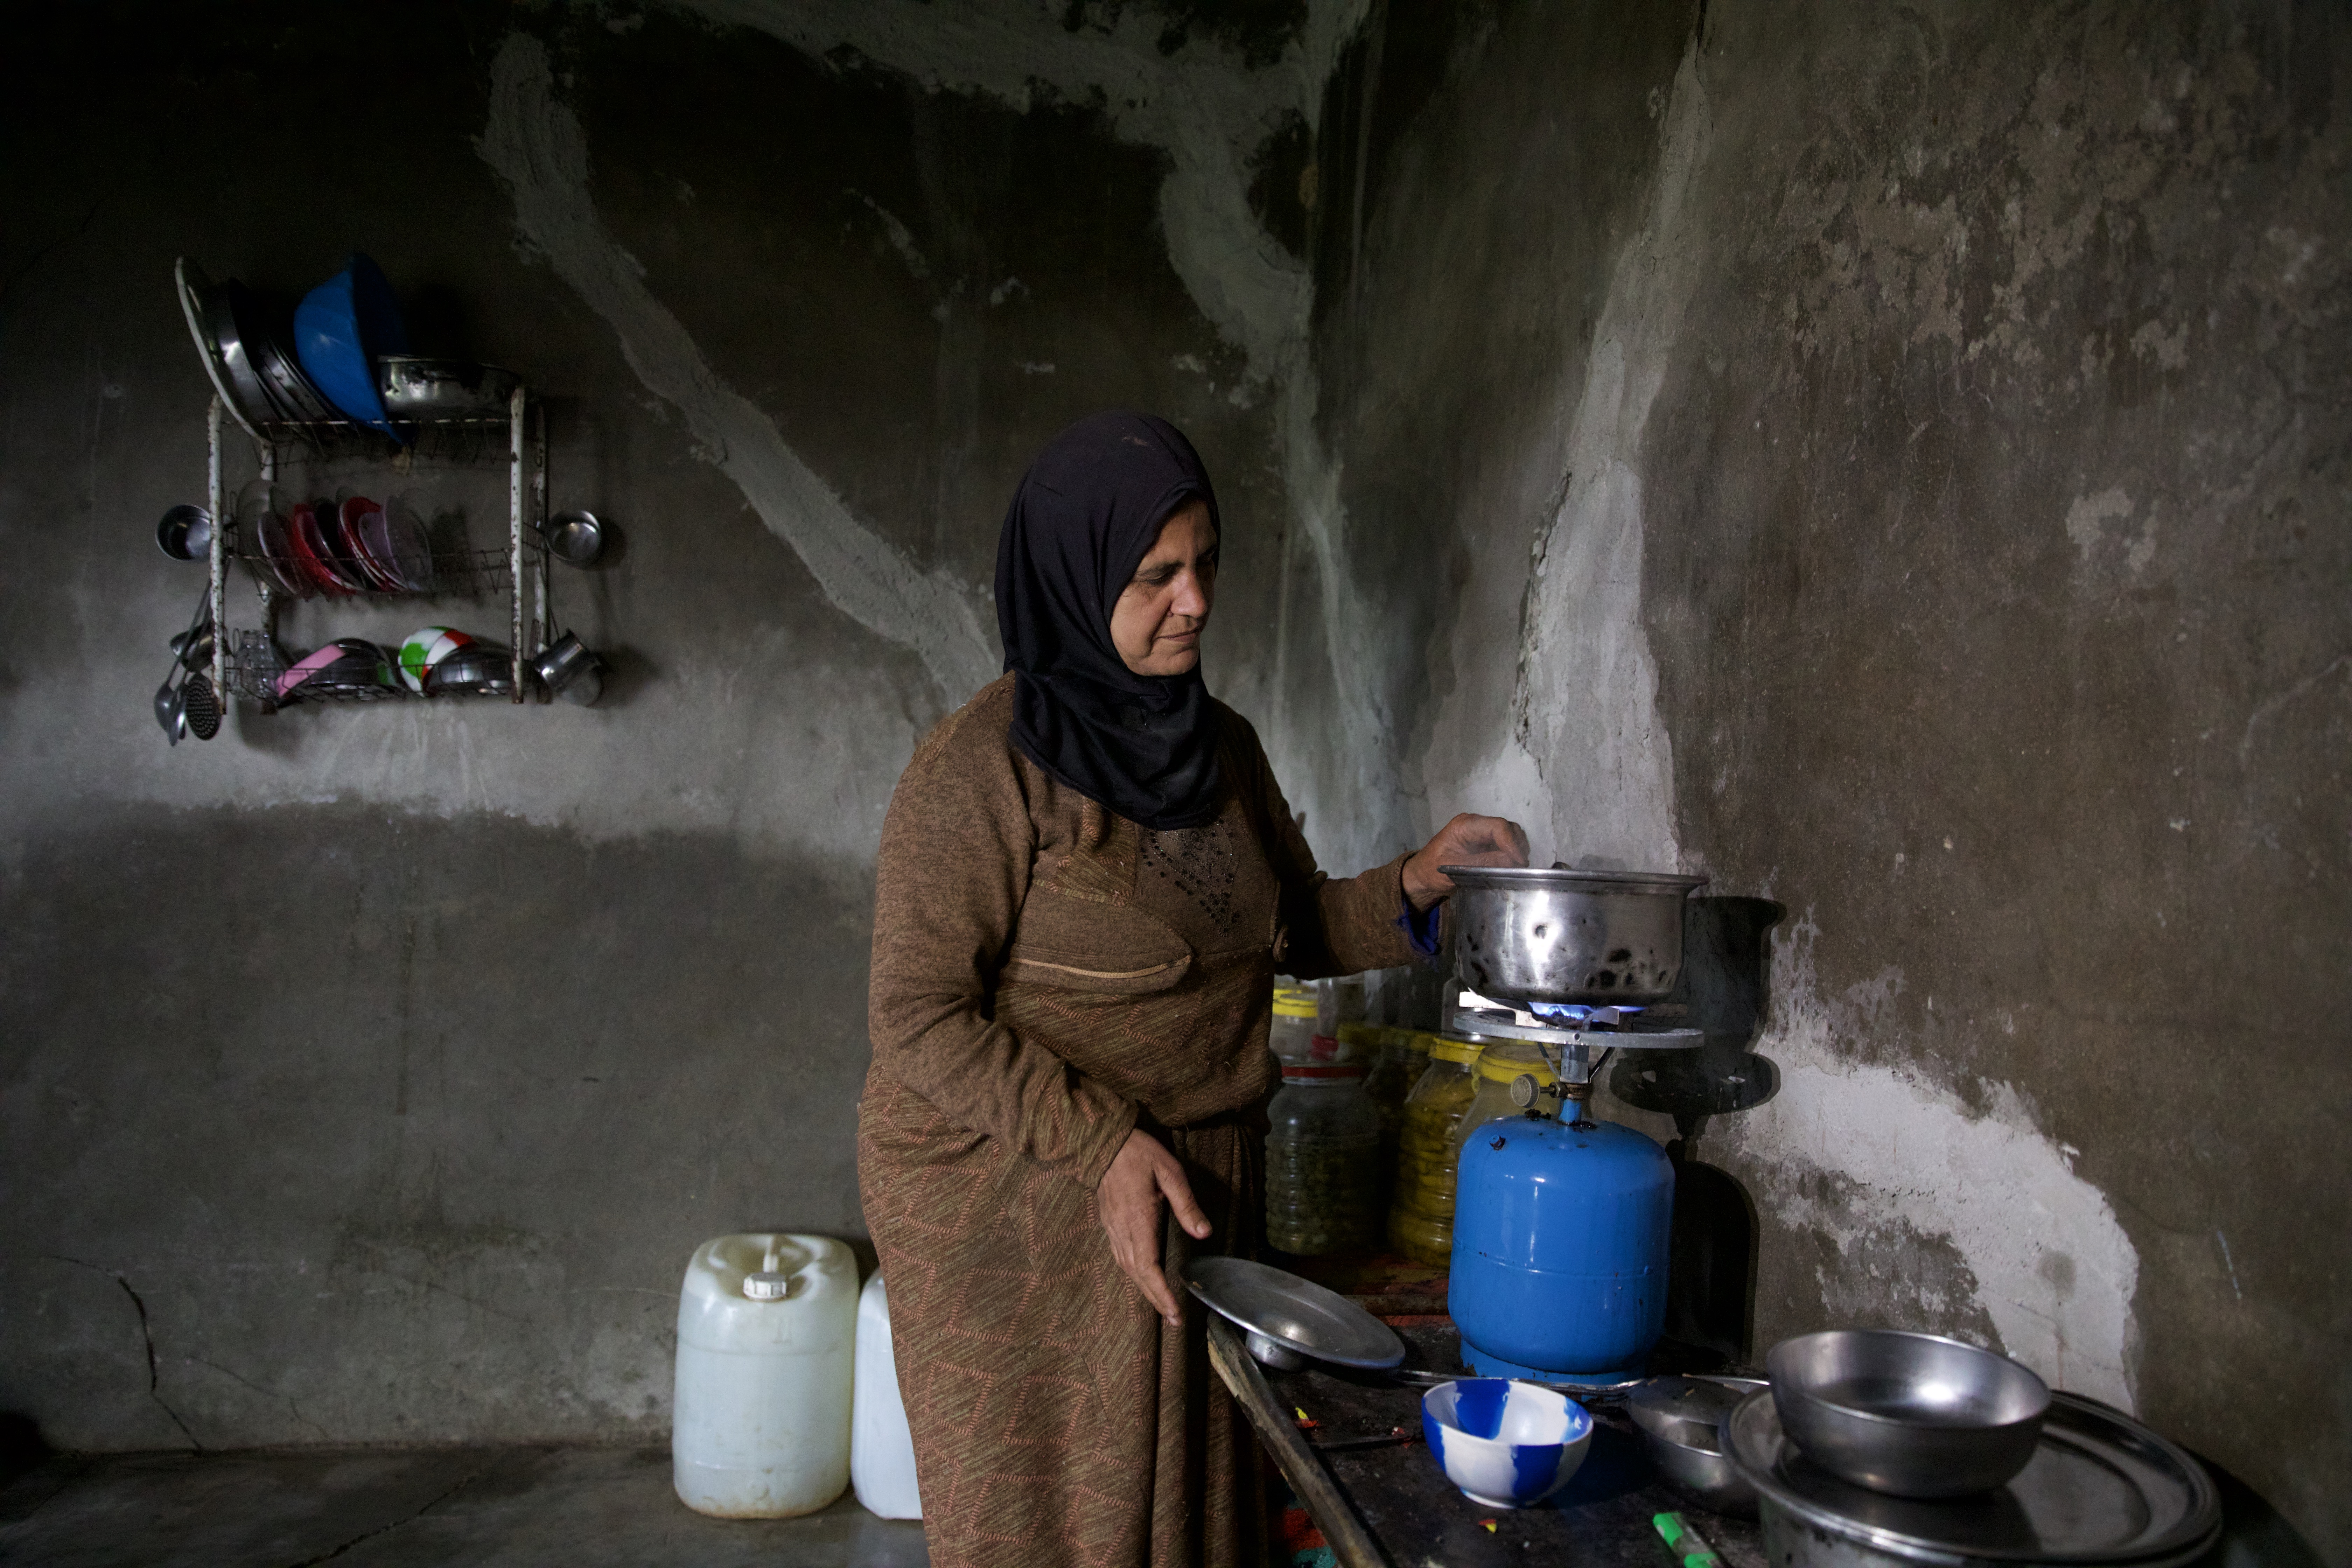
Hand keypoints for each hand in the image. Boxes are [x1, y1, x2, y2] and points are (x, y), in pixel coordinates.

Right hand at [1097, 1128, 1211, 1325]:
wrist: (1102, 1142)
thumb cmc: (1139, 1154)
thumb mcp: (1170, 1172)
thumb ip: (1186, 1204)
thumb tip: (1203, 1232)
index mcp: (1138, 1219)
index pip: (1148, 1267)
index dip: (1161, 1293)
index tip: (1174, 1312)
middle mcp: (1122, 1229)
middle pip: (1137, 1274)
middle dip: (1155, 1299)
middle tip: (1174, 1319)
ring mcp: (1112, 1227)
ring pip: (1127, 1268)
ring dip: (1144, 1289)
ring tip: (1162, 1304)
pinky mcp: (1109, 1223)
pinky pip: (1120, 1256)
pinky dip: (1134, 1273)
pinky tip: (1143, 1276)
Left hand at [1402, 813, 1529, 910]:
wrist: (1422, 876)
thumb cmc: (1431, 871)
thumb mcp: (1455, 869)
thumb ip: (1483, 863)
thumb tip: (1510, 860)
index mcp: (1465, 825)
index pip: (1497, 826)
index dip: (1512, 843)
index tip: (1519, 862)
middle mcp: (1475, 824)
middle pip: (1507, 827)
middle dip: (1516, 845)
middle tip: (1520, 866)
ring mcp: (1481, 832)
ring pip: (1510, 834)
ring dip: (1516, 849)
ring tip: (1516, 867)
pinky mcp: (1485, 843)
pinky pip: (1505, 843)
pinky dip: (1511, 853)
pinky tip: (1510, 866)